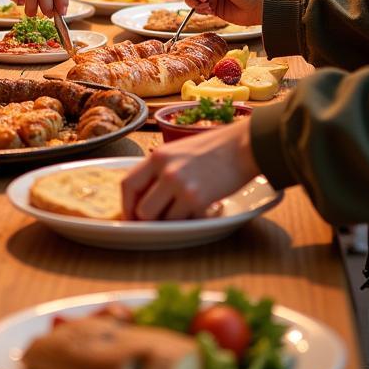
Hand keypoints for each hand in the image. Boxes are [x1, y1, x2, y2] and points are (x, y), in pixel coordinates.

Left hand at [121, 117, 258, 219]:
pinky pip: (183, 222)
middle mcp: (165, 170)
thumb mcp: (178, 151)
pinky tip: (201, 207)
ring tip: (185, 209)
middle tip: (160, 219)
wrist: (243, 146)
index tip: (131, 215)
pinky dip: (190, 220)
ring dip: (171, 221)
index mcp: (157, 156)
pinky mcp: (197, 200)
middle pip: (142, 210)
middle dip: (149, 219)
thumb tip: (144, 197)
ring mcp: (180, 186)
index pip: (128, 184)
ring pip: (161, 221)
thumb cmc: (213, 148)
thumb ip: (160, 170)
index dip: (126, 205)